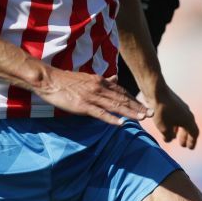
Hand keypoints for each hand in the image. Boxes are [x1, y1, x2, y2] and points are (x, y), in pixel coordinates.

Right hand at [32, 68, 152, 126]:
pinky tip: (121, 123)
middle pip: (122, 99)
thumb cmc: (67, 80)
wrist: (50, 80)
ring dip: (129, 112)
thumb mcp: (89, 77)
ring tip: (142, 118)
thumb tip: (116, 78)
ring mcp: (91, 96)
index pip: (122, 92)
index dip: (134, 100)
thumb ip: (104, 80)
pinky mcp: (83, 105)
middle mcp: (99, 88)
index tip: (145, 106)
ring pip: (115, 106)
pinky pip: (100, 113)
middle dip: (137, 107)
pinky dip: (111, 118)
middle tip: (151, 113)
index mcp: (101, 81)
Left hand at [150, 85, 198, 148]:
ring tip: (173, 137)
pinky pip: (177, 116)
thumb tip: (169, 138)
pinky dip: (174, 124)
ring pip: (182, 122)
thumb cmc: (162, 111)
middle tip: (183, 145)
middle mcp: (187, 113)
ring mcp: (181, 108)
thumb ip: (168, 136)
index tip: (190, 148)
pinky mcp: (173, 104)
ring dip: (179, 131)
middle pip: (189, 127)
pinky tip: (166, 126)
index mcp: (188, 120)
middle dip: (186, 137)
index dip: (192, 141)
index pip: (194, 133)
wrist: (157, 92)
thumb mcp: (164, 128)